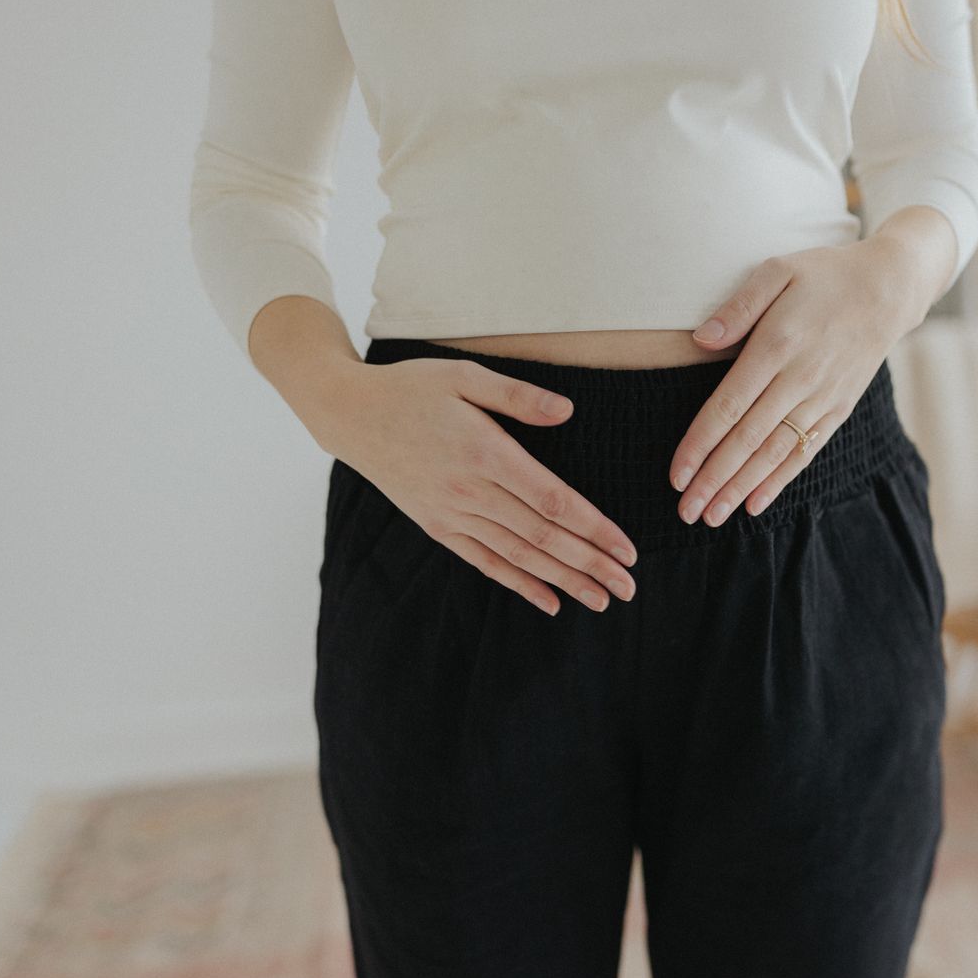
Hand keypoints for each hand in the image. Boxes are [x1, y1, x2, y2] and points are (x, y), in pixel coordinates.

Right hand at [323, 357, 638, 615]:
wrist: (348, 414)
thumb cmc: (411, 388)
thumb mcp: (464, 377)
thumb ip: (518, 396)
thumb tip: (567, 412)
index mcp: (486, 454)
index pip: (553, 501)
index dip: (594, 528)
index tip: (627, 549)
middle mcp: (470, 492)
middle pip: (543, 538)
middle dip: (591, 565)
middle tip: (628, 588)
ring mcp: (452, 513)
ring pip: (518, 556)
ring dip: (563, 580)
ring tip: (601, 600)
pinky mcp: (437, 525)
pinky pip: (484, 562)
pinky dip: (519, 584)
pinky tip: (549, 601)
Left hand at [669, 235, 934, 526]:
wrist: (890, 288)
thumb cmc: (825, 275)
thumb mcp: (778, 270)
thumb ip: (738, 306)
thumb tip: (700, 339)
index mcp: (777, 344)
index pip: (729, 405)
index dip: (700, 444)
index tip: (677, 474)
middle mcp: (800, 378)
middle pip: (748, 439)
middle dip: (714, 479)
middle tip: (686, 511)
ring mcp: (822, 398)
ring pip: (775, 453)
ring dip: (741, 488)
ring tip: (711, 517)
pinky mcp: (839, 409)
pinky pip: (805, 451)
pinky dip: (779, 480)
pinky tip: (755, 504)